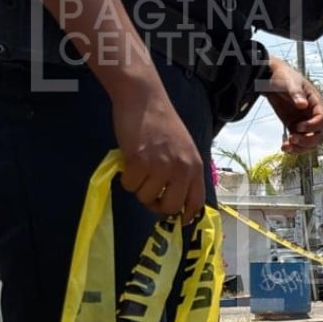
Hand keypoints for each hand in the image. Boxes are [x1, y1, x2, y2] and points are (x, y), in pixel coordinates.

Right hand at [111, 76, 204, 219]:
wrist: (145, 101)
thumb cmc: (163, 124)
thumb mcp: (184, 150)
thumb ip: (183, 172)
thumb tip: (176, 198)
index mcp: (195, 167)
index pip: (196, 202)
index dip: (187, 215)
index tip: (180, 220)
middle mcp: (181, 170)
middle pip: (169, 207)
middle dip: (156, 204)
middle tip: (148, 192)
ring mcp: (161, 166)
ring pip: (145, 197)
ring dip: (138, 187)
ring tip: (139, 168)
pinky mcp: (139, 162)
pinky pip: (129, 186)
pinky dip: (126, 178)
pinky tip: (129, 162)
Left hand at [262, 57, 322, 152]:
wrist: (270, 78)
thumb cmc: (283, 77)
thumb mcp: (290, 82)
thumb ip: (296, 93)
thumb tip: (302, 105)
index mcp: (317, 104)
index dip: (313, 126)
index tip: (297, 127)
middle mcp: (314, 115)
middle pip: (320, 135)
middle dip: (308, 141)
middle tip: (292, 139)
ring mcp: (305, 123)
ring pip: (310, 142)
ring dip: (300, 148)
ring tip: (286, 147)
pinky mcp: (295, 127)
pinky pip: (299, 142)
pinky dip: (293, 148)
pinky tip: (284, 148)